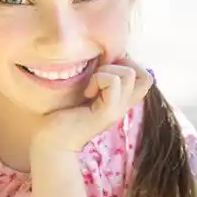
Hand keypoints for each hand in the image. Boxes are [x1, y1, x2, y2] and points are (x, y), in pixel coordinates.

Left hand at [31, 56, 152, 153]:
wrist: (51, 142)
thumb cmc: (61, 114)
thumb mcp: (84, 90)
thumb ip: (97, 77)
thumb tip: (104, 54)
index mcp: (120, 100)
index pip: (146, 76)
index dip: (128, 65)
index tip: (103, 72)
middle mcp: (122, 106)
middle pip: (145, 75)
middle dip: (120, 65)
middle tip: (98, 77)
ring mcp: (116, 111)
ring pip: (129, 74)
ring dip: (106, 72)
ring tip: (91, 86)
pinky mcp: (106, 114)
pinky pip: (113, 82)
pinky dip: (98, 80)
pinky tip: (86, 94)